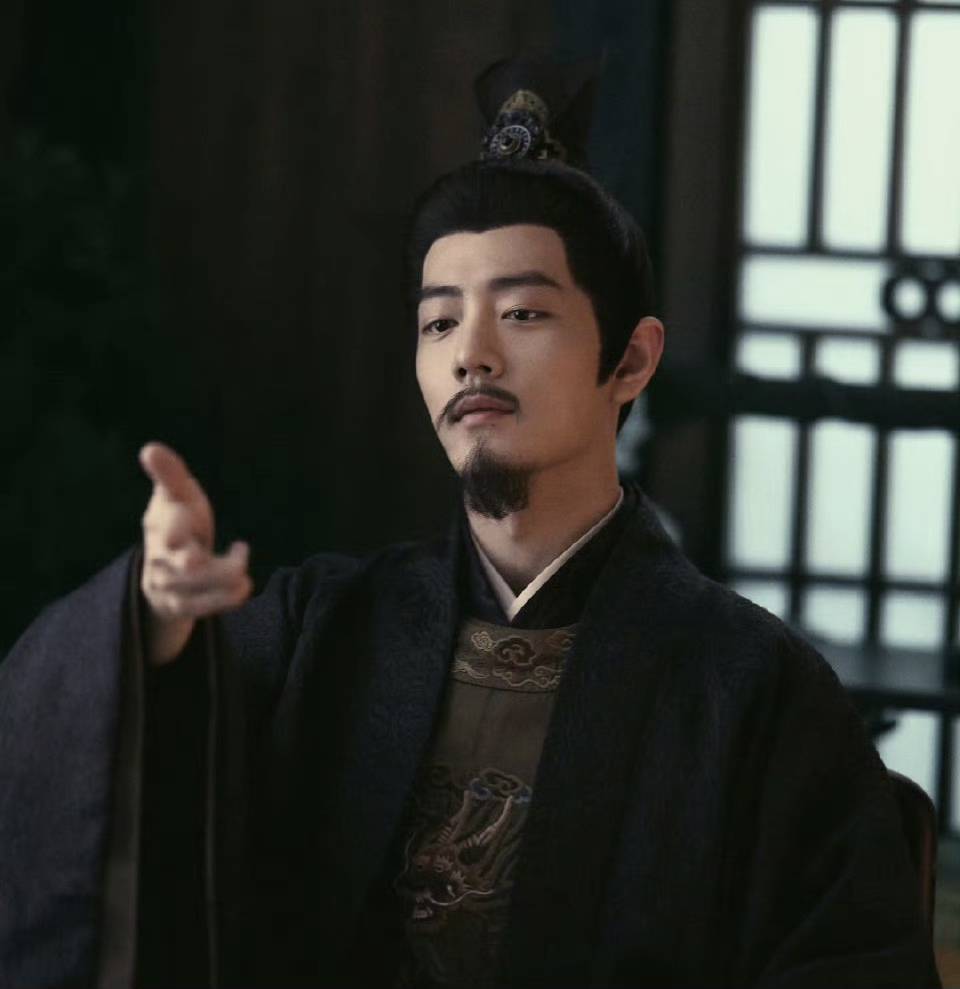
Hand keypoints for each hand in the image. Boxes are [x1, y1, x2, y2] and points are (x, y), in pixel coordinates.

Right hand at [138, 442, 251, 664]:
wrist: (163, 567)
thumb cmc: (178, 521)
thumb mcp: (177, 496)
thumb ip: (169, 474)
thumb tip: (150, 449)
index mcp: (160, 525)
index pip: (167, 526)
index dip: (175, 529)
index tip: (182, 534)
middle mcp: (162, 558)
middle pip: (178, 564)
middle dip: (191, 563)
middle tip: (199, 560)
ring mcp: (170, 585)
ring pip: (196, 587)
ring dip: (223, 576)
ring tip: (242, 562)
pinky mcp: (181, 607)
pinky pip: (203, 608)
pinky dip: (226, 598)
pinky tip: (245, 585)